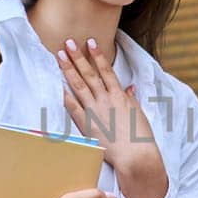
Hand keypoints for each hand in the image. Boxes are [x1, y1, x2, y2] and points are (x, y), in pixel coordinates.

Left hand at [57, 37, 164, 179]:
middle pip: (90, 73)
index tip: (90, 42)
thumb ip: (131, 99)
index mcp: (120, 95)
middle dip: (79, 56)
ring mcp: (96, 110)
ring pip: (80, 85)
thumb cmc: (140, 137)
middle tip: (69, 42)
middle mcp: (106, 99)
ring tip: (61, 55)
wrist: (136, 155)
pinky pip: (73, 106)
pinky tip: (57, 84)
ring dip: (69, 69)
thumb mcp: (138, 114)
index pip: (106, 70)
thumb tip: (129, 87)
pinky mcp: (87, 124)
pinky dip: (65, 95)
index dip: (98, 55)